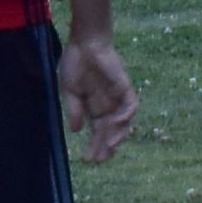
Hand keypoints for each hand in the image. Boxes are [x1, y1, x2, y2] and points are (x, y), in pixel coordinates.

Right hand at [57, 30, 137, 163]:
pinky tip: (116, 123)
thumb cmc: (76, 63)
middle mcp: (108, 105)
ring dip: (117, 136)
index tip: (87, 160)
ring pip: (123, 123)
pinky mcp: (125, 87)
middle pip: (110, 132)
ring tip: (108, 148)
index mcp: (94, 107)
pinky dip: (126, 116)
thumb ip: (73, 110)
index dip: (94, 146)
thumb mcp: (70, 91)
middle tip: (98, 160)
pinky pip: (131, 105)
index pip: (98, 132)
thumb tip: (75, 130)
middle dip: (104, 147)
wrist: (85, 42)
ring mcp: (118, 97)